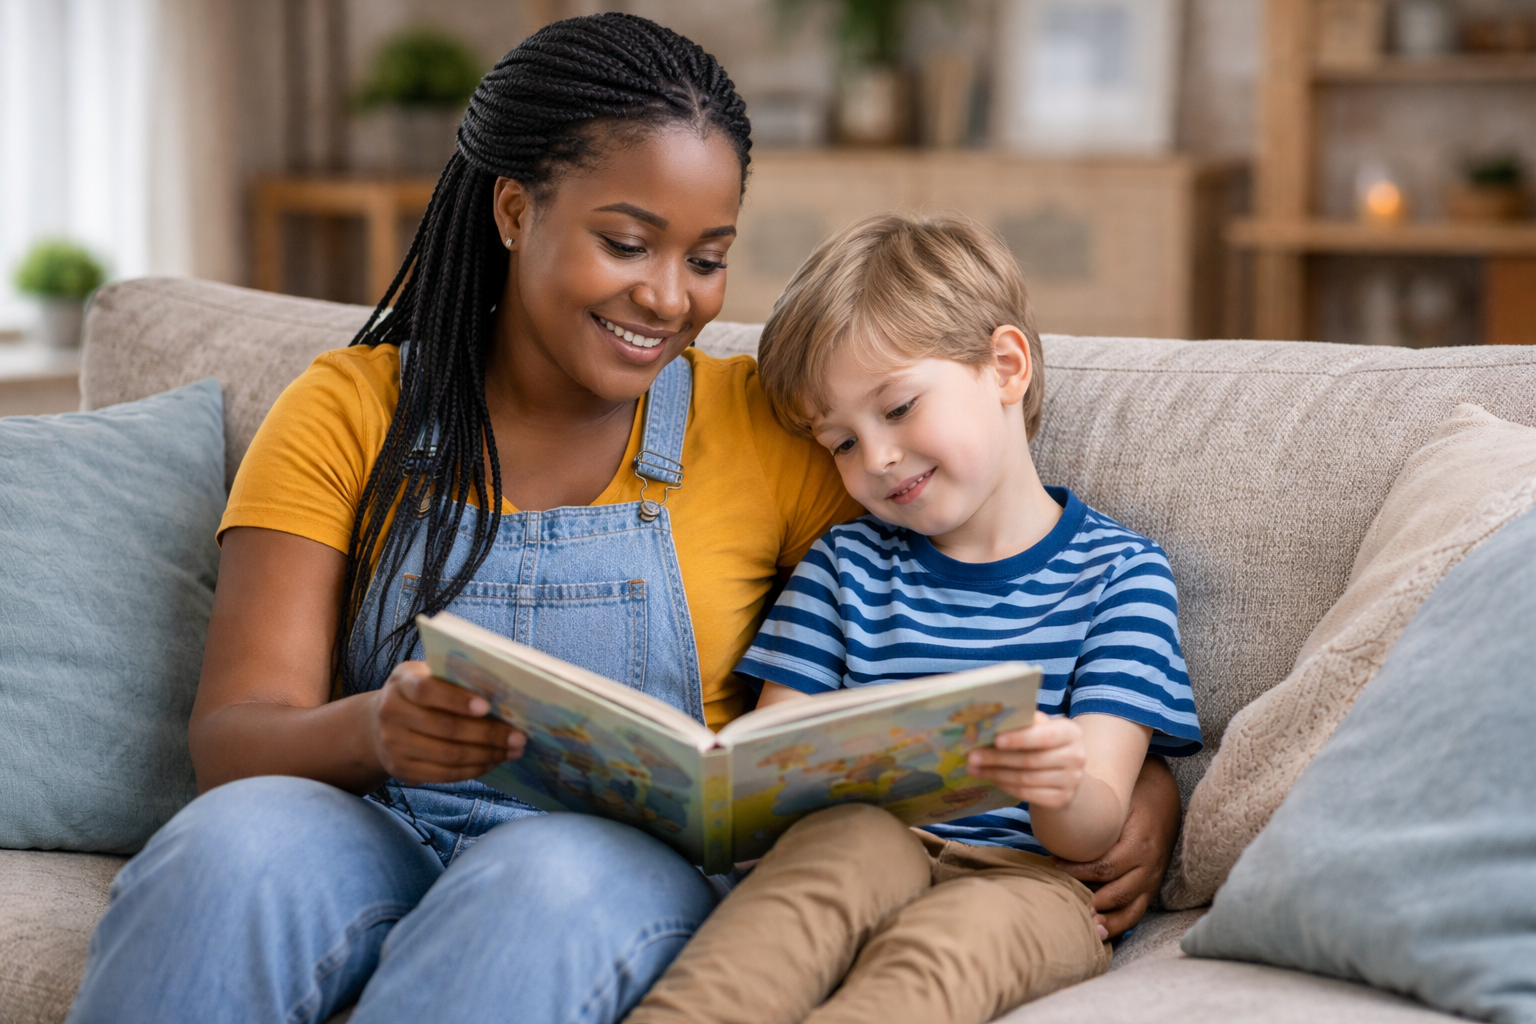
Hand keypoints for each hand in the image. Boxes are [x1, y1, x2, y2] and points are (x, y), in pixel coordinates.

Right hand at [369, 661, 525, 784]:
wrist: (377, 723)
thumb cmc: (418, 693)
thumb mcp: (428, 675)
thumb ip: (455, 677)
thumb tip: (502, 687)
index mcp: (402, 682)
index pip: (427, 691)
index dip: (457, 700)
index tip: (487, 706)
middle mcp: (392, 714)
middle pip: (445, 728)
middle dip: (488, 734)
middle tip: (519, 736)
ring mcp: (394, 745)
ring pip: (448, 755)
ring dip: (486, 755)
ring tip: (512, 751)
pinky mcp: (401, 770)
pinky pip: (443, 774)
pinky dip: (472, 770)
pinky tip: (492, 762)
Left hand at [967, 711, 1086, 807]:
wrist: (1065, 773)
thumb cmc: (1045, 743)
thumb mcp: (1041, 728)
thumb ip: (1025, 723)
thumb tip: (994, 720)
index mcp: (1071, 732)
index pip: (1044, 736)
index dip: (1019, 738)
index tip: (995, 739)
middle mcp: (1076, 756)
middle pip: (1030, 760)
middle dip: (997, 758)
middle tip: (972, 756)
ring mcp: (1071, 781)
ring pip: (1025, 779)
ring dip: (995, 774)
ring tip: (974, 769)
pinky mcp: (1061, 799)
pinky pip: (1027, 794)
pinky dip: (1005, 786)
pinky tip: (991, 779)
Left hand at [1052, 756, 1180, 938]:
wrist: (1164, 801)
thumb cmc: (1131, 798)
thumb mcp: (1116, 800)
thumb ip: (1092, 813)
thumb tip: (1052, 822)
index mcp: (1139, 841)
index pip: (1107, 865)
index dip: (1078, 871)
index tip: (1053, 866)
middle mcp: (1149, 864)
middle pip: (1118, 891)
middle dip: (1089, 900)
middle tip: (1061, 902)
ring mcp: (1152, 879)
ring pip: (1130, 908)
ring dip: (1106, 921)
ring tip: (1083, 928)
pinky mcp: (1152, 888)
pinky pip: (1137, 912)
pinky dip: (1119, 924)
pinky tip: (1100, 933)